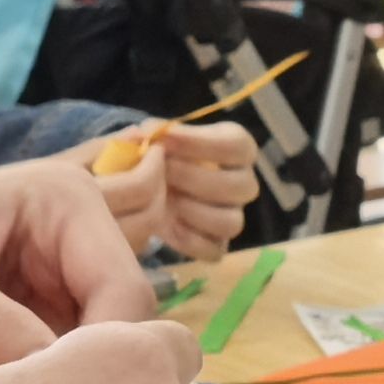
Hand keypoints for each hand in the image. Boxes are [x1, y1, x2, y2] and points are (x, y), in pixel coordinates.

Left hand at [97, 120, 258, 258]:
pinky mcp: (218, 245)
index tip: (166, 139)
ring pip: (231, 222)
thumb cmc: (155, 157)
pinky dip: (188, 240)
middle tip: (161, 172)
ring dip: (193, 211)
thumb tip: (146, 134)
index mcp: (235, 149)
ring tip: (162, 201)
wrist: (142, 190)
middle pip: (241, 186)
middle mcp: (241, 183)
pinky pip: (214, 249)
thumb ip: (149, 134)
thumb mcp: (149, 139)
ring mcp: (232, 216)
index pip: (238, 144)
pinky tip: (165, 226)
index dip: (203, 142)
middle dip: (195, 178)